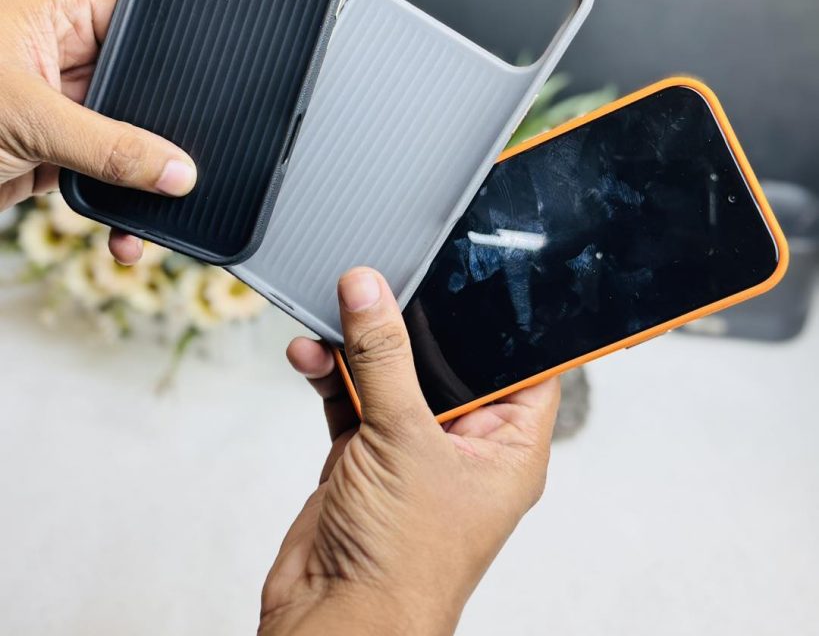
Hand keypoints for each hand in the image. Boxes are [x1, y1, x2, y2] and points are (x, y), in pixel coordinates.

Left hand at [0, 0, 196, 261]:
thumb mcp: (29, 121)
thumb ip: (109, 146)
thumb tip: (176, 169)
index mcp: (52, 17)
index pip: (133, 22)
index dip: (170, 53)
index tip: (208, 89)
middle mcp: (56, 58)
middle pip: (134, 89)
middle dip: (157, 132)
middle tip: (186, 162)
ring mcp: (54, 110)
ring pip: (120, 139)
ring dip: (137, 179)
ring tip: (155, 208)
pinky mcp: (46, 156)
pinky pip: (98, 177)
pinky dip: (112, 208)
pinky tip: (120, 233)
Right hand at [260, 268, 559, 635]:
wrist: (334, 623)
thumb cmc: (401, 564)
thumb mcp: (400, 439)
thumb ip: (382, 357)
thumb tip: (369, 290)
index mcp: (506, 446)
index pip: (525, 365)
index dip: (508, 321)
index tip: (482, 271)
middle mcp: (462, 444)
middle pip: (446, 361)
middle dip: (414, 324)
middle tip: (391, 281)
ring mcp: (410, 449)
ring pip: (391, 374)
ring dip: (360, 345)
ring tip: (339, 310)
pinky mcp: (364, 456)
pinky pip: (351, 397)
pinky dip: (331, 374)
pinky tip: (312, 353)